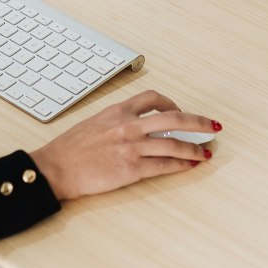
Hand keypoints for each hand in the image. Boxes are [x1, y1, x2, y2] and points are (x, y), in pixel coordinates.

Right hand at [31, 91, 221, 201]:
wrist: (55, 168)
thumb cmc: (69, 150)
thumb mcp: (93, 124)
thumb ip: (115, 122)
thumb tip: (135, 126)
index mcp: (117, 111)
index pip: (152, 98)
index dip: (171, 103)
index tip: (178, 110)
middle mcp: (127, 125)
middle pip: (173, 118)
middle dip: (197, 122)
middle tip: (212, 126)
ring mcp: (131, 147)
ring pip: (173, 143)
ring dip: (194, 148)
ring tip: (206, 152)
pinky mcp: (131, 168)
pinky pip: (164, 165)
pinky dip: (181, 165)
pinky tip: (189, 165)